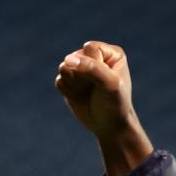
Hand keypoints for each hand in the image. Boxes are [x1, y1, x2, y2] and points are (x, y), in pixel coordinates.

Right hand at [55, 41, 153, 175]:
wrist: (110, 126)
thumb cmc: (116, 103)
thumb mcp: (110, 84)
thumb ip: (92, 68)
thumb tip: (67, 60)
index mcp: (110, 54)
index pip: (90, 48)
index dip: (92, 64)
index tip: (103, 79)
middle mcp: (94, 58)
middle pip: (74, 57)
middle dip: (81, 75)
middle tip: (95, 89)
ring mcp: (81, 70)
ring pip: (64, 67)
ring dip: (73, 83)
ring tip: (86, 91)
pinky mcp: (70, 82)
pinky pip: (59, 80)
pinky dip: (68, 91)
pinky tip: (79, 97)